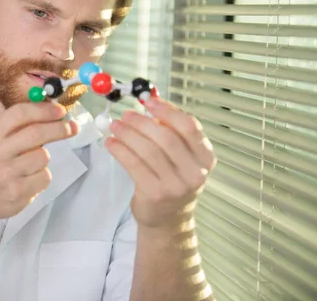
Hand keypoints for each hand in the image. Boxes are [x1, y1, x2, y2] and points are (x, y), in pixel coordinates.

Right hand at [0, 102, 77, 223]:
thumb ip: (16, 127)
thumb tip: (50, 111)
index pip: (19, 114)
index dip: (43, 110)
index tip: (60, 111)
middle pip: (36, 133)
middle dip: (59, 128)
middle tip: (72, 127)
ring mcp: (6, 174)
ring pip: (43, 156)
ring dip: (43, 159)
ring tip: (29, 166)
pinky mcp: (17, 192)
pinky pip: (44, 177)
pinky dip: (42, 177)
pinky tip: (28, 180)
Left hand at [105, 98, 215, 228]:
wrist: (169, 217)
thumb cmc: (172, 178)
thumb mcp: (180, 156)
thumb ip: (170, 131)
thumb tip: (149, 102)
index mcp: (205, 157)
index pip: (189, 127)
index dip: (168, 111)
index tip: (148, 101)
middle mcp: (195, 172)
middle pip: (166, 138)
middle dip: (142, 122)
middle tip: (126, 114)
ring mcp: (176, 185)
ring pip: (148, 151)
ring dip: (128, 134)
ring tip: (115, 126)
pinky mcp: (156, 194)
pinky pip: (134, 165)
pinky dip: (120, 150)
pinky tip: (111, 143)